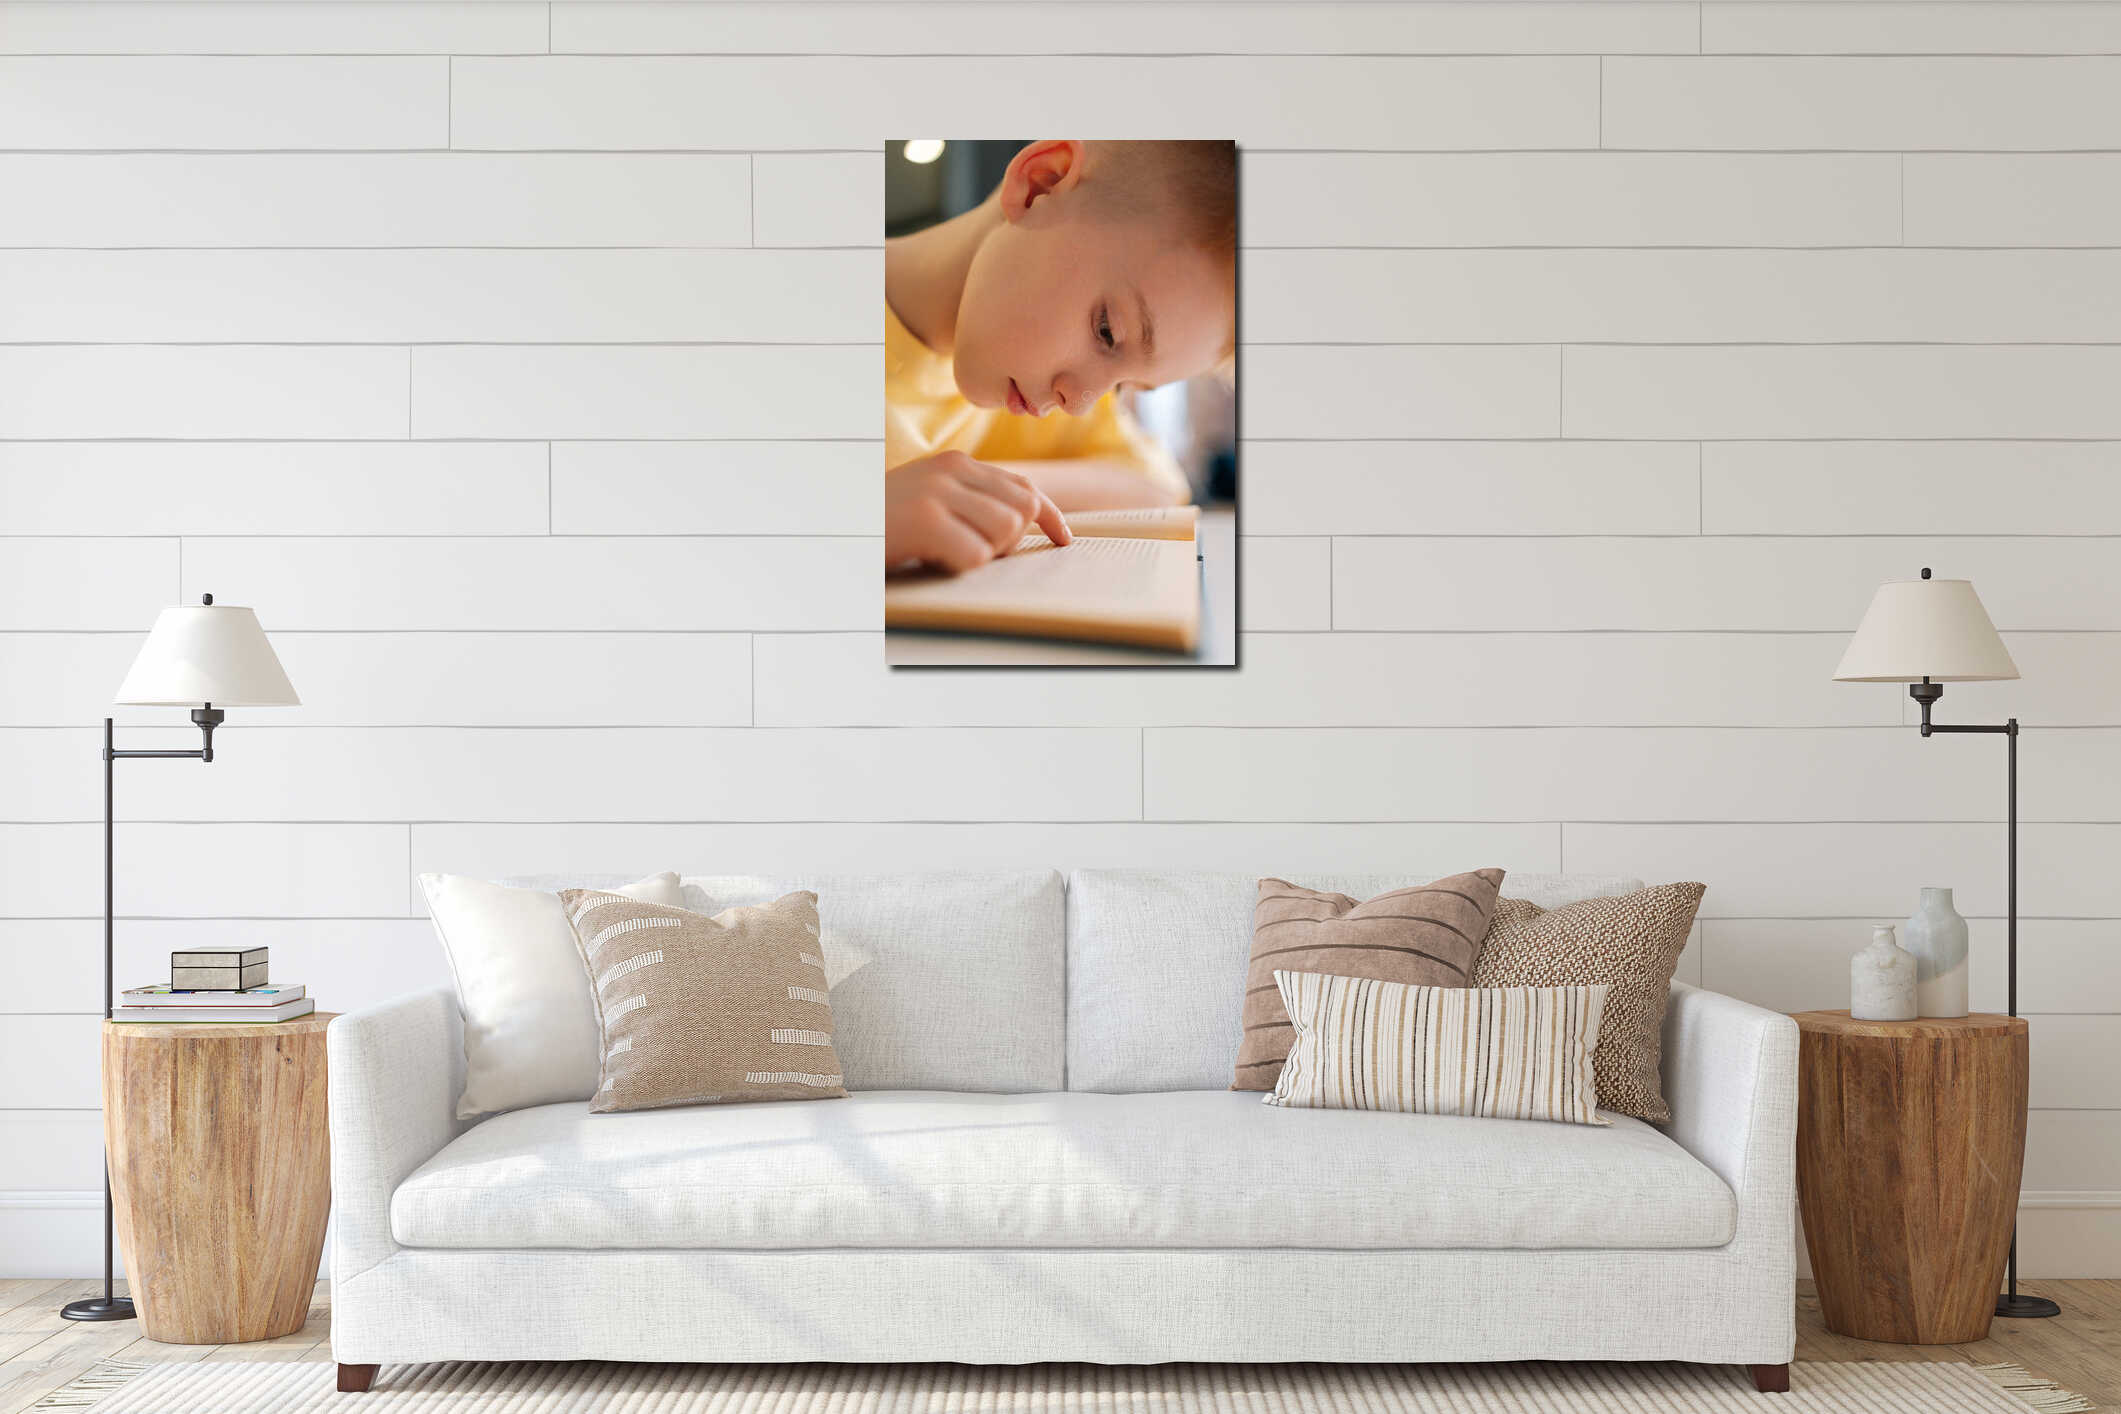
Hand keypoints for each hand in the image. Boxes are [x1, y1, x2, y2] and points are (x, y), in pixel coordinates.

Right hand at [885, 451, 1071, 572]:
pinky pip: (975, 557)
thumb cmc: (882, 525)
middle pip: (1022, 511)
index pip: (1023, 487)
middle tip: (971, 552)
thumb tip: (1026, 521)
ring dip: (983, 555)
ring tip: (944, 554)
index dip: (1049, 516)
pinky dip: (957, 569)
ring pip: (1004, 533)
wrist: (833, 526)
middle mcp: (951, 471)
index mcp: (956, 464)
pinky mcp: (925, 520)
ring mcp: (937, 493)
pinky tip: (928, 560)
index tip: (1064, 539)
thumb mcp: (930, 503)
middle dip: (1010, 542)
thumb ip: (971, 502)